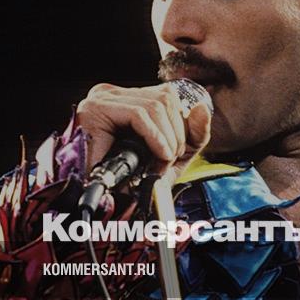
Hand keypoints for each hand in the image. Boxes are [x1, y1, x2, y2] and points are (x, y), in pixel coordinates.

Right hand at [75, 83, 211, 176]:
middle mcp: (112, 94)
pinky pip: (138, 115)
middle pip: (163, 97)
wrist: (106, 205)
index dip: (180, 122)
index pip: (165, 94)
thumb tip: (203, 108)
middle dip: (176, 132)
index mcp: (127, 99)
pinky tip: (159, 153)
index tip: (177, 151)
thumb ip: (194, 134)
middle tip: (169, 160)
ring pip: (154, 105)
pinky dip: (156, 136)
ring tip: (162, 160)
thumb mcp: (173, 156)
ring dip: (167, 137)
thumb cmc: (133, 180)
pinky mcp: (96, 110)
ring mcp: (102, 99)